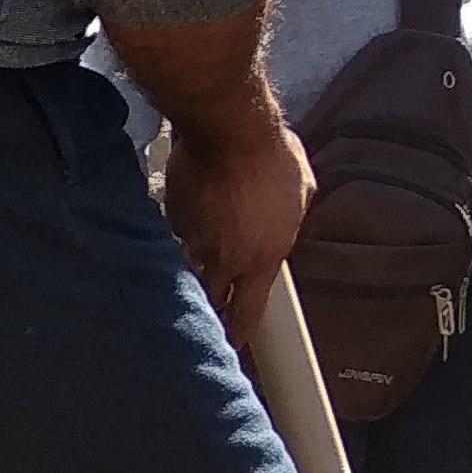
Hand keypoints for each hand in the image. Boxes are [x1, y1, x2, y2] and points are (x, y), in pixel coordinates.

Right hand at [164, 115, 313, 347]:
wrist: (228, 129)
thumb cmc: (271, 157)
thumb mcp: (301, 193)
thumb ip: (289, 222)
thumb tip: (284, 224)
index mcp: (260, 260)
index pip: (245, 313)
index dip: (237, 332)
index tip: (231, 343)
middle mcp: (223, 259)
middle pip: (210, 298)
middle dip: (211, 300)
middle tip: (211, 297)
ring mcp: (192, 241)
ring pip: (188, 267)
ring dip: (193, 264)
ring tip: (202, 243)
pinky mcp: (170, 218)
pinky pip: (174, 234)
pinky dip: (182, 229)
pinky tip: (192, 209)